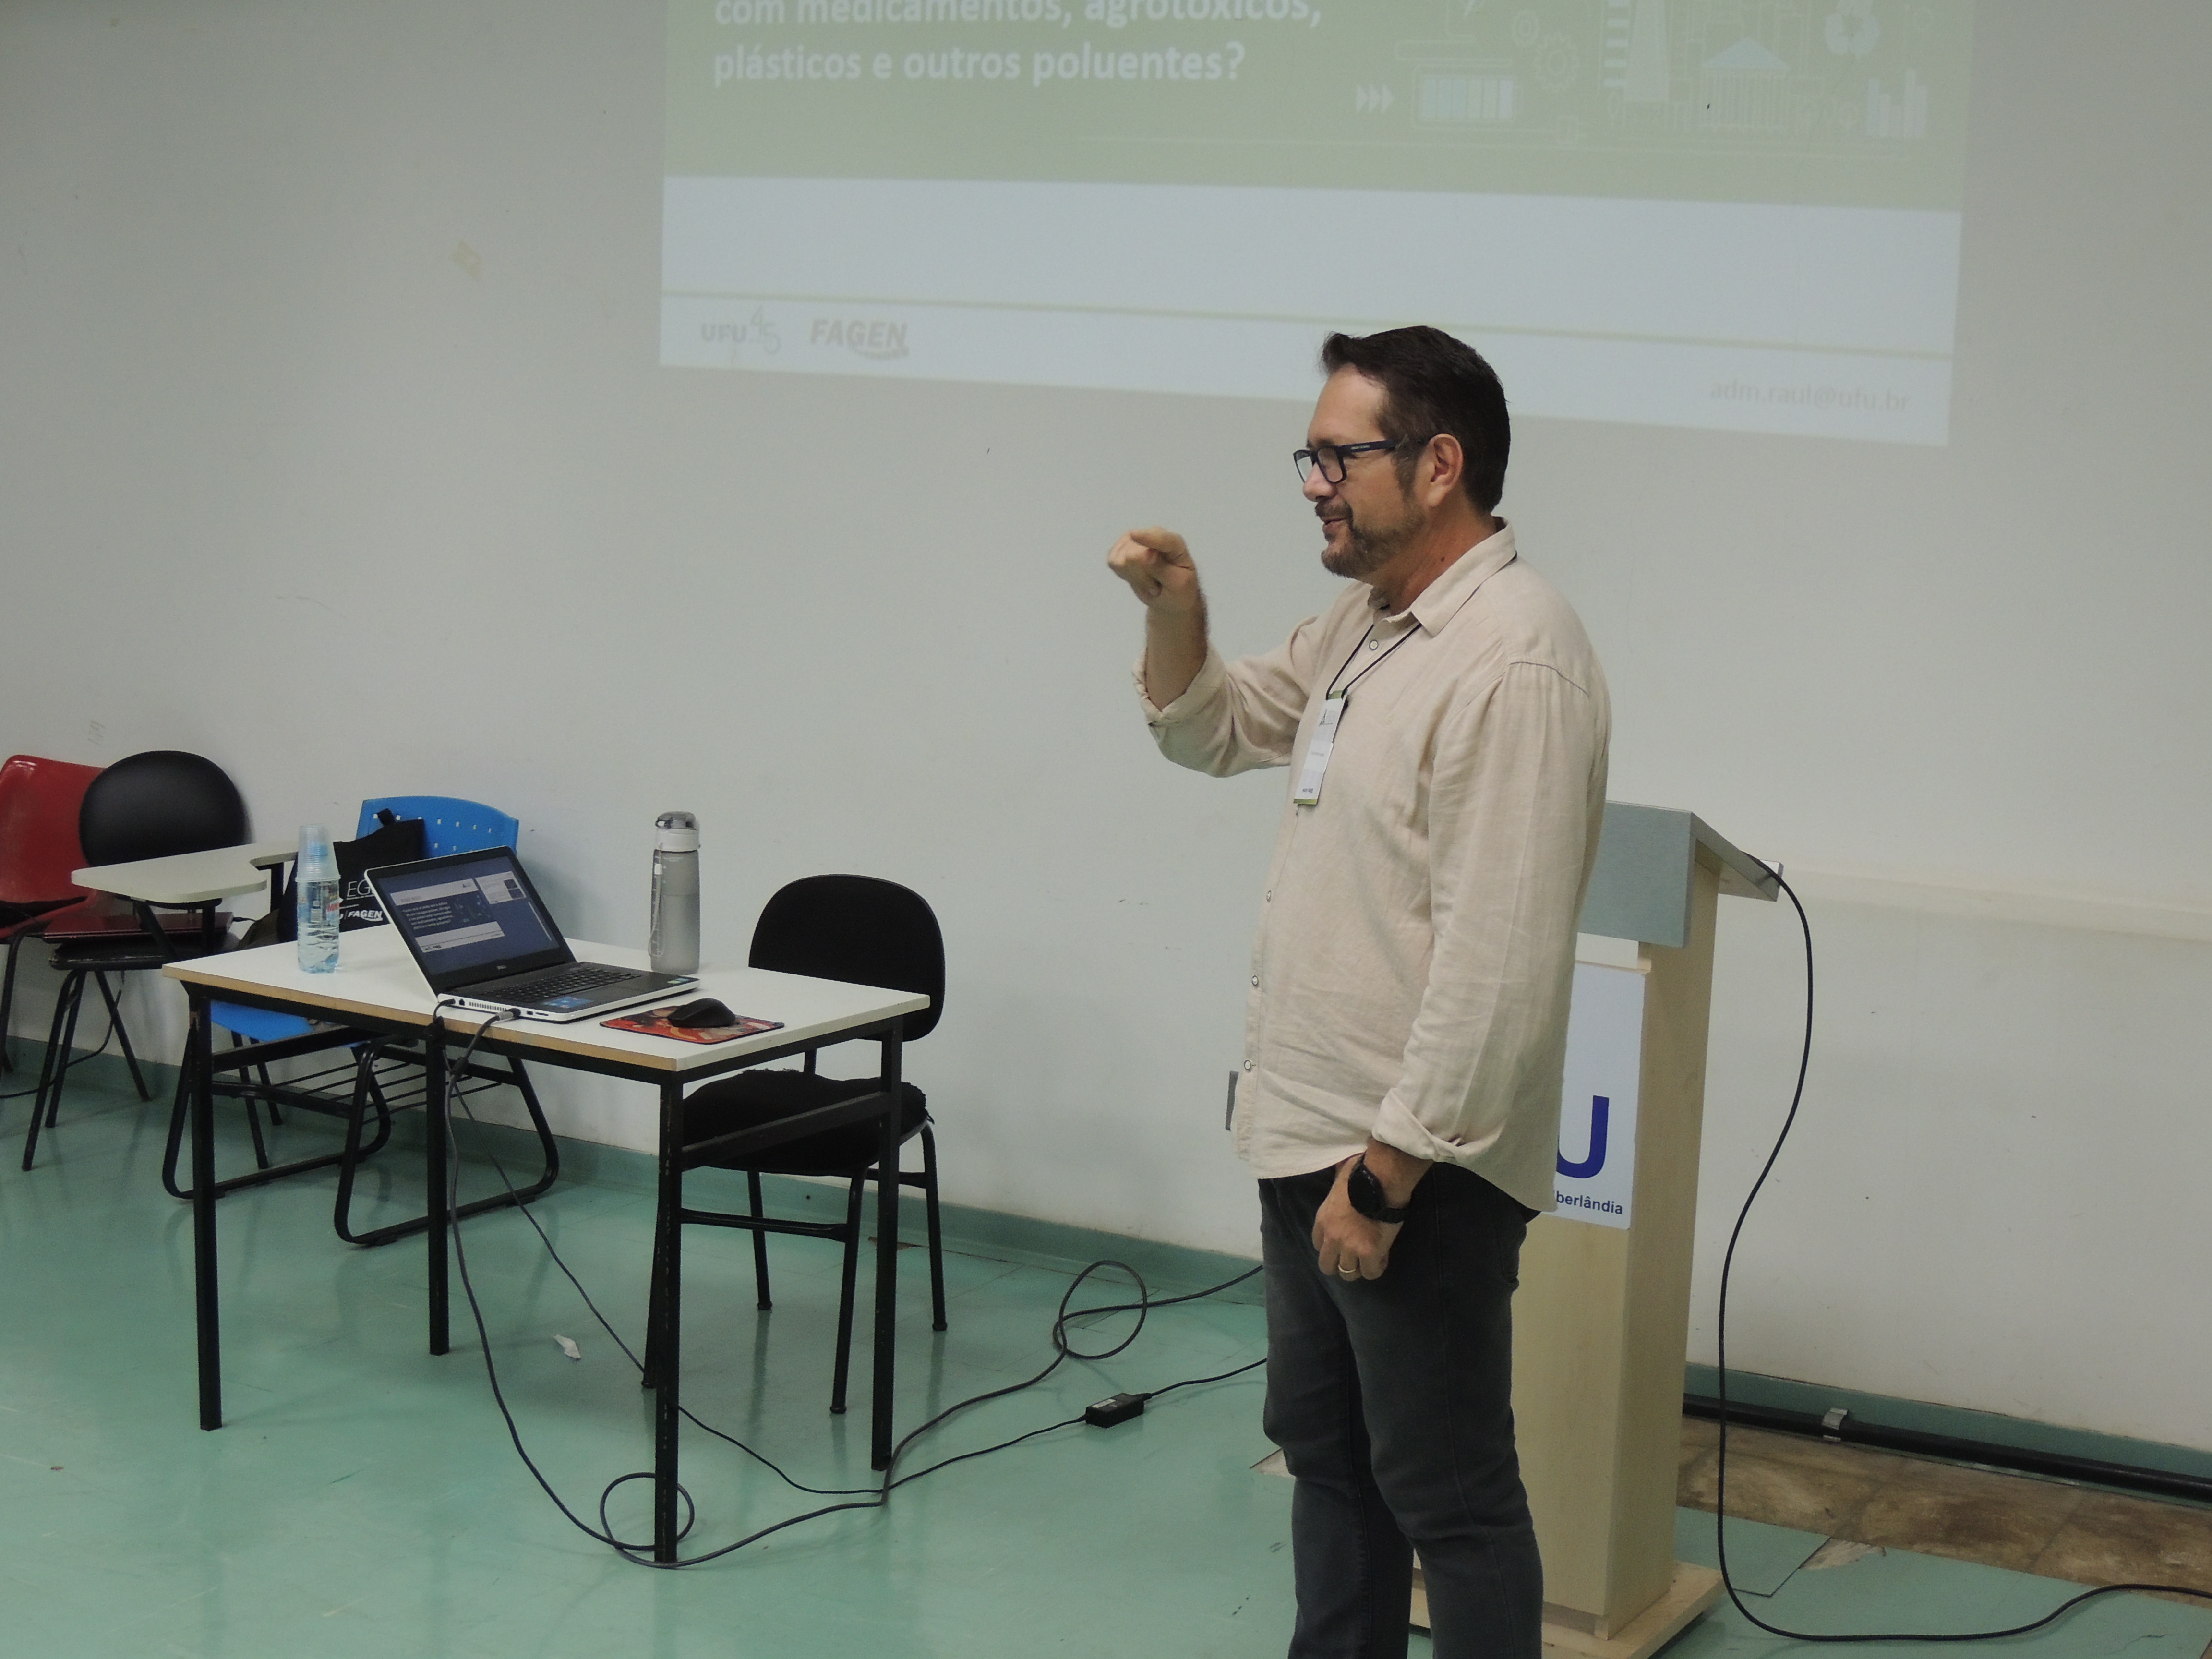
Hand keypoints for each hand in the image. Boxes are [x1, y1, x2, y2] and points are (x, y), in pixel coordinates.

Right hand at [1106, 527, 1200, 613]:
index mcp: (1175, 543)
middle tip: (1156, 587)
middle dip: (1143, 578)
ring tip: (1150, 583)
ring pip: (1123, 560)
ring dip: (1135, 578)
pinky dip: (1124, 575)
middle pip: (1135, 555)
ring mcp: (1136, 540)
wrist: (1170, 596)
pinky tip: (1137, 577)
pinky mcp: (1121, 548)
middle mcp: (1154, 535)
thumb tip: (1142, 554)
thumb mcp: (1177, 583)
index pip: (1161, 539)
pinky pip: (1114, 562)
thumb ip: (1160, 568)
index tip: (1133, 535)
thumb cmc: (1178, 589)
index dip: (1147, 538)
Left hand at [1312, 1156, 1402, 1281]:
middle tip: (1354, 1257)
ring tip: (1369, 1260)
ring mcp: (1350, 1247)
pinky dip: (1376, 1267)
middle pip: (1327, 1266)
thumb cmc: (1361, 1173)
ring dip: (1358, 1268)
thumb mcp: (1339, 1180)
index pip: (1317, 1244)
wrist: (1380, 1179)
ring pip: (1348, 1273)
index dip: (1331, 1245)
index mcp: (1323, 1220)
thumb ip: (1337, 1185)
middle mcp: (1332, 1237)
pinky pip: (1371, 1273)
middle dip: (1339, 1264)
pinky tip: (1382, 1258)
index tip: (1342, 1242)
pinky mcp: (1369, 1253)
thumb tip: (1341, 1170)